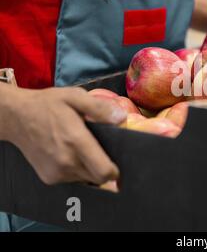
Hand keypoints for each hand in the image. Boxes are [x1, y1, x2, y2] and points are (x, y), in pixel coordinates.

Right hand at [1, 87, 126, 184]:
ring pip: (86, 180)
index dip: (115, 170)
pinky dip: (77, 171)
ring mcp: (56, 173)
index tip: (118, 160)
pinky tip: (72, 154)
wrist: (16, 117)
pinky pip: (73, 180)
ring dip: (91, 169)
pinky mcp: (49, 178)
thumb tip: (121, 118)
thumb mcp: (75, 96)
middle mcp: (66, 162)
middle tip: (104, 151)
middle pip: (98, 179)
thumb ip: (100, 108)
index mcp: (76, 141)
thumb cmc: (48, 105)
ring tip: (84, 149)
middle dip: (105, 168)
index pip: (104, 172)